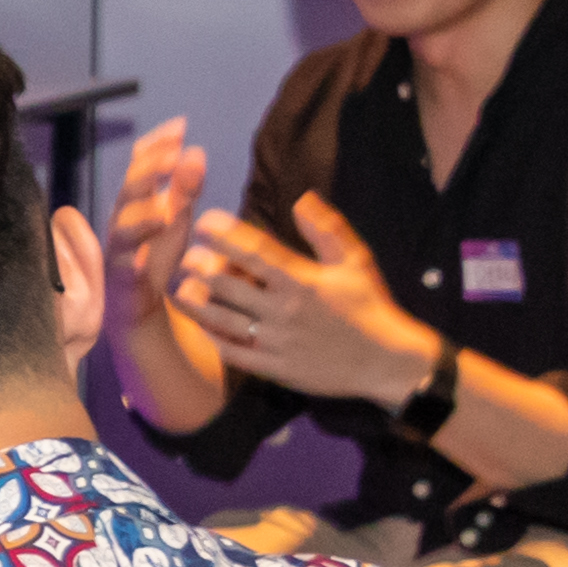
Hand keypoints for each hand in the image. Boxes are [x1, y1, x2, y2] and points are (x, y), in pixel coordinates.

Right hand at [106, 122, 211, 314]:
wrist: (139, 303)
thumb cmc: (156, 255)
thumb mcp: (176, 218)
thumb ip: (185, 187)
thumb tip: (195, 151)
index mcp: (137, 201)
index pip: (141, 164)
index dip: (157, 144)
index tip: (180, 126)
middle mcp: (123, 219)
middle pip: (131, 187)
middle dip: (151, 168)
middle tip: (175, 153)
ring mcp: (120, 246)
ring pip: (123, 223)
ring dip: (143, 210)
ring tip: (166, 200)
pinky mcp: (123, 273)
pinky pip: (126, 259)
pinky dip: (138, 248)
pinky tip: (156, 234)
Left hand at [177, 194, 434, 406]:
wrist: (387, 362)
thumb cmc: (369, 306)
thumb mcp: (355, 262)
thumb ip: (327, 230)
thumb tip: (301, 199)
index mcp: (302, 281)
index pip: (255, 252)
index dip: (224, 235)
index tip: (204, 221)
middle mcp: (285, 310)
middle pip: (227, 285)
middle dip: (200, 268)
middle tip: (186, 257)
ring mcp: (277, 341)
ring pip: (222, 319)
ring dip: (196, 303)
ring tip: (180, 289)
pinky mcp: (275, 368)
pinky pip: (233, 352)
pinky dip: (212, 337)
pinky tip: (201, 324)